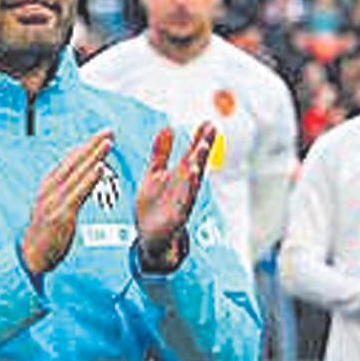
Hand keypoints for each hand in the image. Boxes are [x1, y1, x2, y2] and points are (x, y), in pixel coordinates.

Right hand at [20, 129, 113, 274]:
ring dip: (94, 156)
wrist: (29, 258)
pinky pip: (78, 193)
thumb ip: (64, 194)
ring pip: (78, 173)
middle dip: (92, 145)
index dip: (85, 147)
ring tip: (108, 143)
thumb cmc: (44, 236)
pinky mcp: (61, 215)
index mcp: (48, 187)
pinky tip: (100, 168)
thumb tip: (78, 182)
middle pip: (74, 162)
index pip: (69, 162)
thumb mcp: (52, 209)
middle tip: (109, 131)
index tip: (100, 136)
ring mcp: (54, 202)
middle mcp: (50, 190)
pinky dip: (89, 179)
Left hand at [135, 122, 215, 272]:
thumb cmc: (153, 205)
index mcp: (179, 176)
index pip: (191, 154)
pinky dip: (189, 188)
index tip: (208, 123)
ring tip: (202, 148)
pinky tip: (192, 175)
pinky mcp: (177, 217)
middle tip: (211, 131)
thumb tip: (167, 128)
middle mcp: (184, 187)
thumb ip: (161, 153)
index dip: (199, 139)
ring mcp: (182, 201)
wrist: (148, 237)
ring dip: (198, 164)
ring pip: (193, 181)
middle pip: (196, 164)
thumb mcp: (154, 174)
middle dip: (203, 148)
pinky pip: (185, 200)